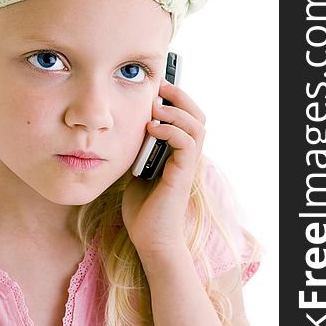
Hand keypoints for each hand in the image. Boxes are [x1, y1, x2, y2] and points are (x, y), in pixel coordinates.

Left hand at [122, 78, 205, 258]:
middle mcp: (187, 156)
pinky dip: (171, 130)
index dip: (176, 99)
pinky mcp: (183, 174)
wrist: (149, 239)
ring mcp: (187, 165)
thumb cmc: (142, 208)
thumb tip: (126, 128)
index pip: (187, 117)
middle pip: (198, 115)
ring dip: (176, 111)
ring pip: (197, 125)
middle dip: (180, 96)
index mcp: (177, 153)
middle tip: (160, 86)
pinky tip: (152, 129)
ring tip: (154, 107)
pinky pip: (187, 142)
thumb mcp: (136, 170)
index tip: (156, 86)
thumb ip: (138, 150)